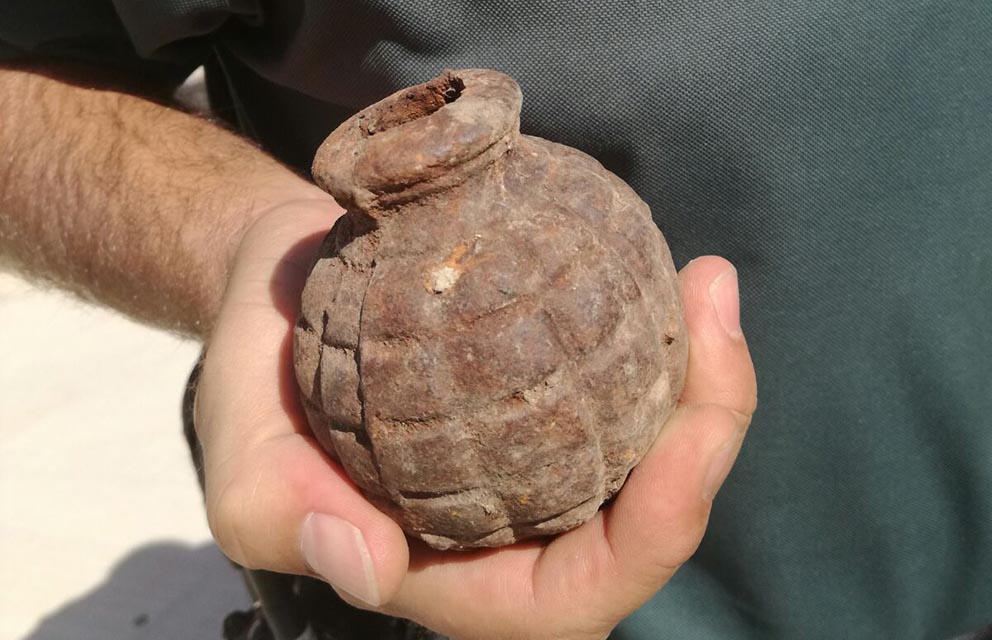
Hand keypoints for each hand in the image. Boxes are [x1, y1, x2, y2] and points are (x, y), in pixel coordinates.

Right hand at [196, 202, 756, 639]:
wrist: (280, 288)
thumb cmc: (259, 383)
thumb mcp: (243, 455)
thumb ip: (281, 517)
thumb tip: (369, 564)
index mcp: (457, 573)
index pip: (572, 596)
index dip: (651, 540)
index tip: (685, 444)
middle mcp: (514, 523)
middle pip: (645, 518)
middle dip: (707, 436)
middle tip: (712, 315)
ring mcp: (536, 453)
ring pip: (650, 444)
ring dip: (700, 374)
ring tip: (708, 283)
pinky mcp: (544, 387)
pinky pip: (623, 376)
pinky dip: (655, 329)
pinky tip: (672, 266)